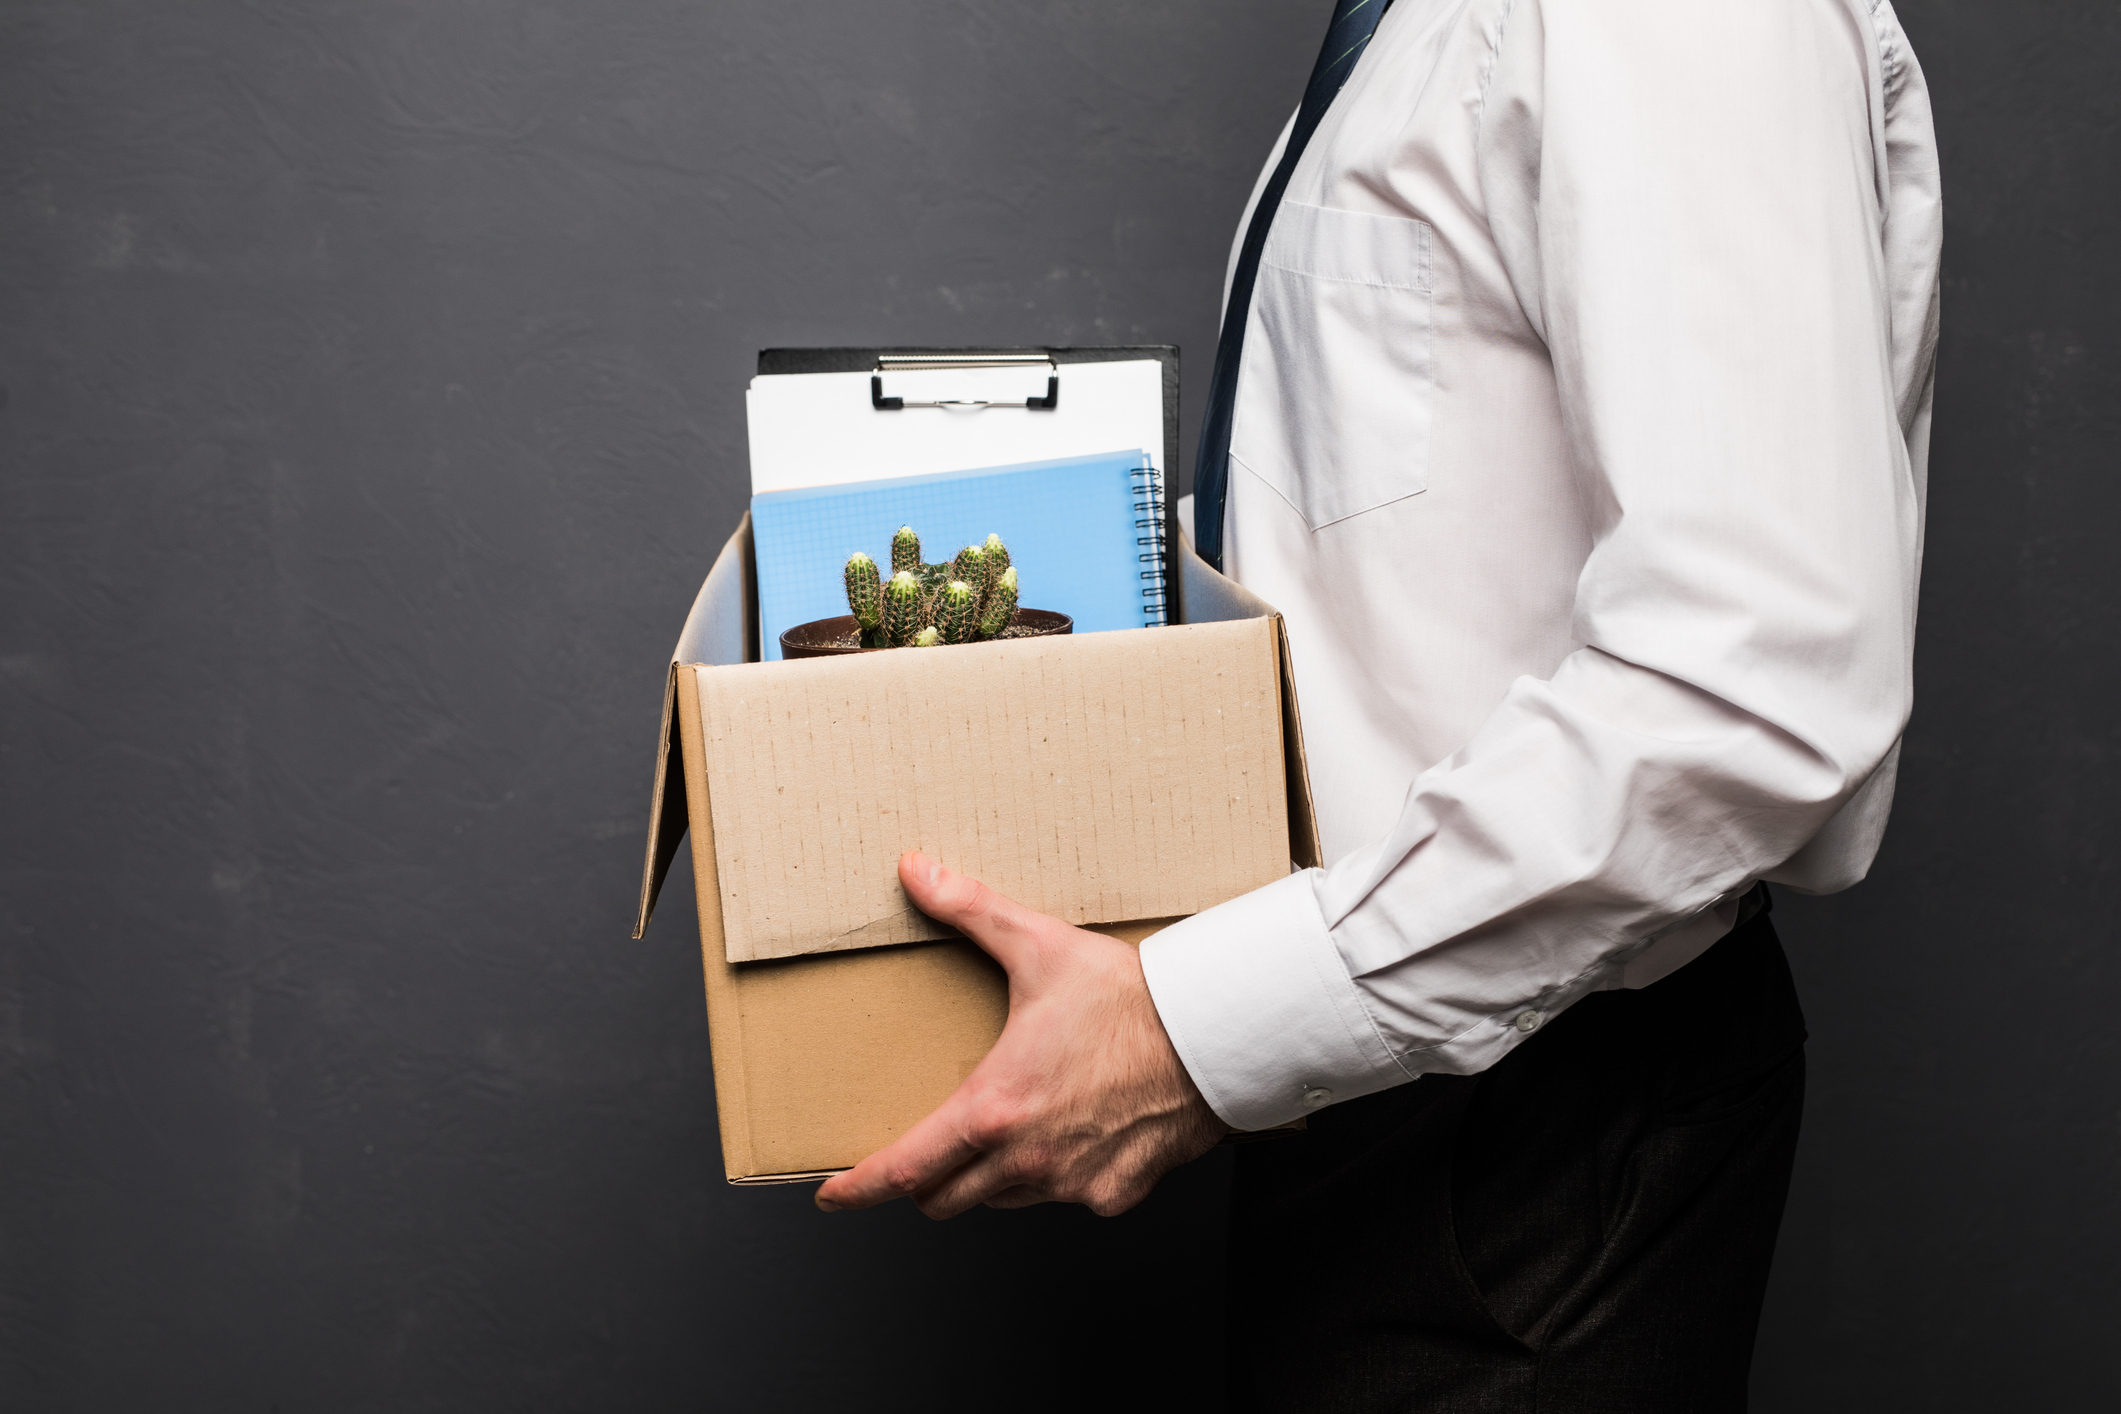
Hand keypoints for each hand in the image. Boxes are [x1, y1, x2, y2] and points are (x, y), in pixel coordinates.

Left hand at [814, 851, 1228, 1217]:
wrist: (1213, 1036)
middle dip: (924, 1182)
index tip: (834, 1197)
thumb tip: (916, 872)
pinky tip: (1074, 1132)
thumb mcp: (1039, 946)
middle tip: (921, 1155)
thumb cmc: (1131, 998)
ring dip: (992, 1176)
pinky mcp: (1115, 1194)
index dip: (860, 1190)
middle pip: (946, 1199)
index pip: (904, 1171)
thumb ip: (969, 910)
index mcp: (994, 1108)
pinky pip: (1069, 1197)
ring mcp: (1072, 1184)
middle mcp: (1027, 1160)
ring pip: (1004, 1200)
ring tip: (1006, 1129)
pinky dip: (1060, 1175)